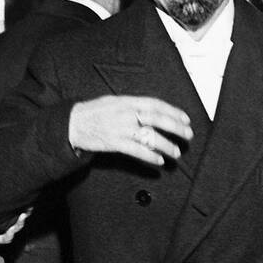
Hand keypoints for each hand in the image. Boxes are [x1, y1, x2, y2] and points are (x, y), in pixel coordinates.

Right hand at [68, 96, 192, 166]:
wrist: (73, 123)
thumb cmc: (95, 112)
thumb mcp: (115, 102)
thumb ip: (133, 106)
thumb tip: (153, 112)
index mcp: (128, 101)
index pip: (155, 104)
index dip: (173, 111)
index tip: (186, 119)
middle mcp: (126, 113)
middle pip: (157, 119)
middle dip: (176, 127)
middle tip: (188, 135)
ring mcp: (121, 128)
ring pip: (149, 136)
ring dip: (166, 145)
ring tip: (176, 153)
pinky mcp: (114, 143)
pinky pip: (136, 150)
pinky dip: (149, 156)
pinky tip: (159, 161)